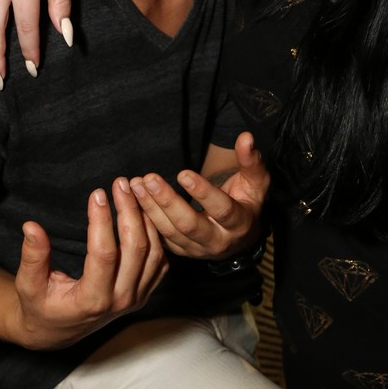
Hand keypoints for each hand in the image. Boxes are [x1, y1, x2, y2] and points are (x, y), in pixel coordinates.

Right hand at [12, 182, 167, 348]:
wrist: (59, 329)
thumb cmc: (41, 305)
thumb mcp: (29, 285)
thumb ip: (33, 257)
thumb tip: (31, 226)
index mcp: (92, 300)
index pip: (104, 254)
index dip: (101, 221)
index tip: (97, 193)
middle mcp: (121, 301)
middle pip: (136, 248)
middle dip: (129, 210)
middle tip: (120, 182)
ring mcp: (137, 297)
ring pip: (154, 251)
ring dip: (146, 217)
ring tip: (134, 189)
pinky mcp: (145, 292)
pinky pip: (160, 259)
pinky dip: (156, 232)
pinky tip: (143, 209)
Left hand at [129, 133, 268, 258]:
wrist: (240, 238)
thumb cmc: (247, 202)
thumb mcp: (256, 183)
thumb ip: (251, 161)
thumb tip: (246, 137)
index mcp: (238, 224)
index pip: (221, 210)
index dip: (202, 193)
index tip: (182, 174)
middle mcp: (217, 241)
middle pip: (189, 225)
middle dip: (167, 201)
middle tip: (149, 179)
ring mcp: (196, 249)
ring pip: (170, 232)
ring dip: (150, 208)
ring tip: (136, 185)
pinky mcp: (180, 251)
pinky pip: (159, 239)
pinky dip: (144, 220)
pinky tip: (131, 201)